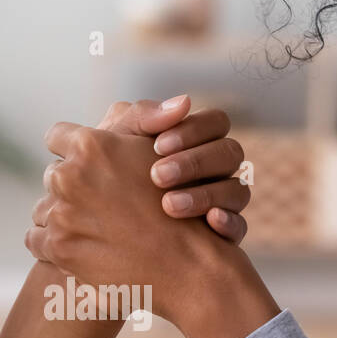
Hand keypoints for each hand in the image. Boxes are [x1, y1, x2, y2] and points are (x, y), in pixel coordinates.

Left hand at [26, 116, 233, 330]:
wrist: (188, 268)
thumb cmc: (182, 206)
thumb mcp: (163, 152)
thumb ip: (147, 120)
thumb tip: (176, 99)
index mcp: (91, 146)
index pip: (56, 137)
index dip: (72, 150)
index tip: (85, 165)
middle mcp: (69, 176)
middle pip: (53, 176)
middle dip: (71, 188)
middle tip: (98, 203)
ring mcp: (61, 214)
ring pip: (43, 209)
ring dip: (60, 217)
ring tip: (92, 229)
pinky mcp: (58, 248)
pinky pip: (35, 239)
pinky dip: (51, 245)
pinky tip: (80, 248)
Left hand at [89, 95, 250, 242]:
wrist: (96, 221)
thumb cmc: (108, 171)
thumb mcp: (116, 139)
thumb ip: (143, 116)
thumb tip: (184, 102)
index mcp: (197, 140)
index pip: (216, 122)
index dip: (194, 130)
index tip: (158, 146)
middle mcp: (216, 169)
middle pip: (230, 153)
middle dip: (195, 163)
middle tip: (157, 176)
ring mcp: (223, 201)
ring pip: (237, 190)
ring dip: (206, 195)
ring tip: (168, 206)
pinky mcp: (221, 235)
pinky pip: (240, 228)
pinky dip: (229, 224)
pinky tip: (209, 222)